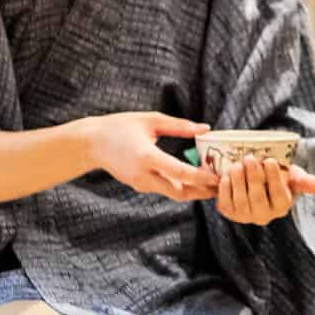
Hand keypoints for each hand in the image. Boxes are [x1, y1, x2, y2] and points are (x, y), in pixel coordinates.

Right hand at [80, 112, 218, 200]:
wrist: (90, 143)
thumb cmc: (119, 127)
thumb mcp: (150, 120)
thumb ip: (179, 126)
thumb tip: (205, 128)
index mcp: (147, 157)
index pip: (181, 174)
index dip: (203, 178)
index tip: (219, 175)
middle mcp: (144, 175)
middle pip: (181, 193)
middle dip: (203, 191)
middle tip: (223, 184)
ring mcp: (141, 184)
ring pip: (174, 194)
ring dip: (194, 191)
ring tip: (214, 182)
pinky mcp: (139, 186)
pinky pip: (164, 189)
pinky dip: (181, 187)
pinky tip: (194, 179)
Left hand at [212, 159, 314, 225]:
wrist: (254, 181)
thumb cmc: (276, 178)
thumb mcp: (292, 178)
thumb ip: (306, 182)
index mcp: (281, 207)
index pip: (279, 195)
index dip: (274, 179)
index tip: (269, 160)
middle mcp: (264, 216)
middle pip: (258, 198)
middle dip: (254, 178)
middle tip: (250, 158)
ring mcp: (245, 216)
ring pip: (241, 200)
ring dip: (238, 181)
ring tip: (237, 165)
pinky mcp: (229, 213)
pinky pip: (225, 203)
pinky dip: (225, 189)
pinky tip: (226, 176)